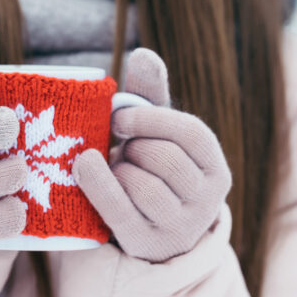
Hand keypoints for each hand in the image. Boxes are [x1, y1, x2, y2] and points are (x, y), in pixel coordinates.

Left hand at [72, 48, 232, 262]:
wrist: (146, 229)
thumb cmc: (149, 168)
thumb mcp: (155, 134)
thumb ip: (149, 97)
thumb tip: (143, 54)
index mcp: (214, 166)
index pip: (192, 133)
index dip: (151, 120)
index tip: (118, 117)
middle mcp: (207, 199)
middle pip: (165, 158)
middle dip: (133, 147)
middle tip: (118, 148)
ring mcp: (180, 226)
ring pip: (145, 185)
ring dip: (119, 170)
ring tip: (115, 170)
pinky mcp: (147, 243)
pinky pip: (121, 208)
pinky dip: (99, 184)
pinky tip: (82, 166)